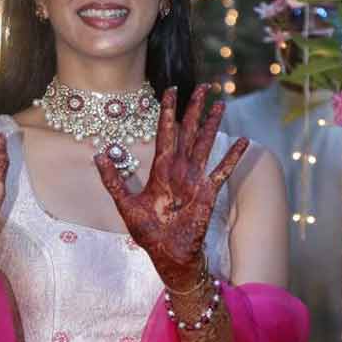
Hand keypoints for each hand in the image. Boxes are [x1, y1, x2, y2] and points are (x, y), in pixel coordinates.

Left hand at [94, 84, 247, 287]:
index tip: (171, 89)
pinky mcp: (207, 193)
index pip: (165, 132)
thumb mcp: (125, 204)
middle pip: (188, 132)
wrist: (168, 256)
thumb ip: (113, 180)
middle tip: (203, 86)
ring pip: (205, 144)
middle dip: (195, 109)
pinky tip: (243, 141)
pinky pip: (221, 171)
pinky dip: (231, 156)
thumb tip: (98, 154)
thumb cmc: (149, 233)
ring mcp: (195, 180)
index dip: (167, 111)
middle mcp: (180, 170)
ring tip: (220, 104)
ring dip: (212, 125)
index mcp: (161, 170)